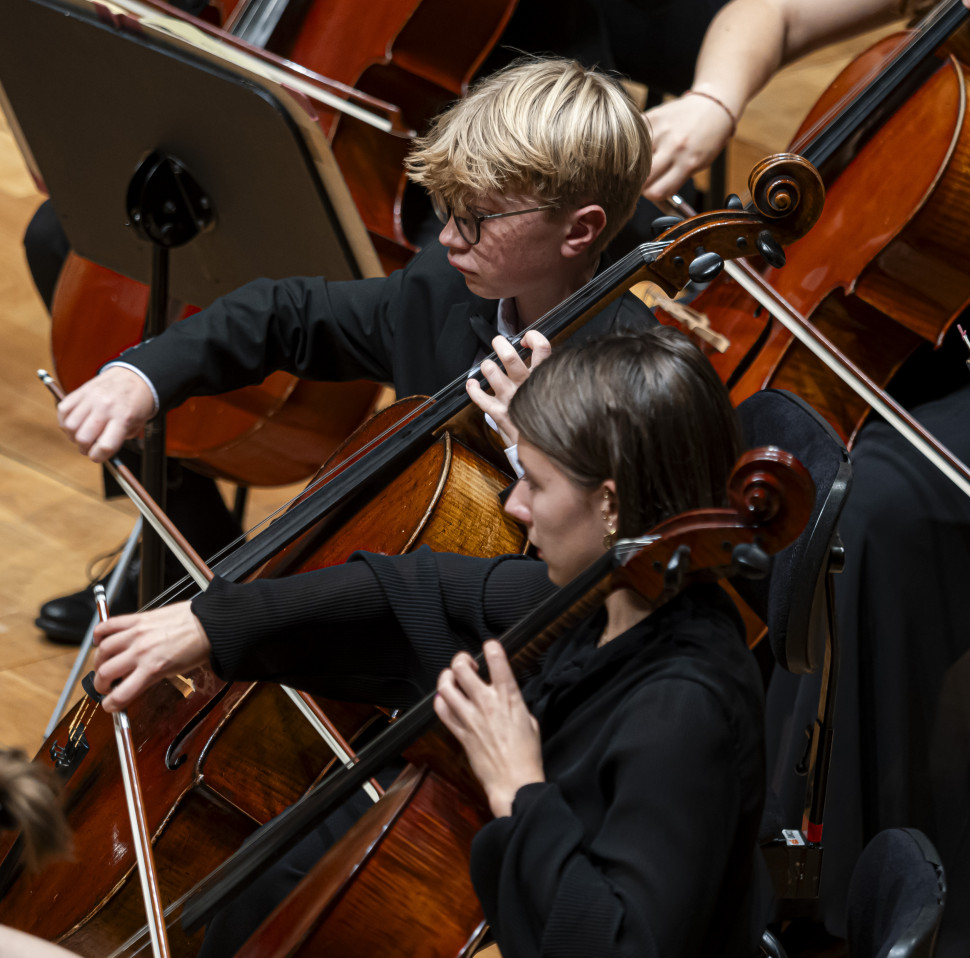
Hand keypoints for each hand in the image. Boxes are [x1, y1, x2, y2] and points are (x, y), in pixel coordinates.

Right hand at [58, 366, 155, 462]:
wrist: (135, 377)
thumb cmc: (137, 403)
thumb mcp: (138, 424)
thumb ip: (119, 438)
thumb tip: (98, 449)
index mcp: (124, 418)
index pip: (105, 446)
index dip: (98, 457)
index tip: (97, 456)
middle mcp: (106, 408)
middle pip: (83, 438)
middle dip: (84, 448)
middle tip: (89, 447)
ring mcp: (92, 398)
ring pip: (69, 426)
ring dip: (72, 436)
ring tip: (82, 434)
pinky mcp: (81, 391)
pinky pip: (63, 410)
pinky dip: (65, 420)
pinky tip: (75, 423)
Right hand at [93, 601, 210, 711]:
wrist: (210, 623)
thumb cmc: (198, 646)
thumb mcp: (176, 671)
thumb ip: (152, 677)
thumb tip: (136, 682)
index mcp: (152, 669)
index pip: (121, 695)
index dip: (111, 704)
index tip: (110, 704)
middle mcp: (141, 652)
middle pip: (105, 673)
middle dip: (101, 684)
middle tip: (105, 685)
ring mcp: (137, 634)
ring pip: (103, 650)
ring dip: (98, 661)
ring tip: (103, 664)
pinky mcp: (138, 619)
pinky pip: (109, 625)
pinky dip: (100, 633)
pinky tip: (100, 640)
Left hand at [434, 641, 543, 817]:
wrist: (514, 782)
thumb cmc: (527, 754)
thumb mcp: (529, 720)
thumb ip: (515, 703)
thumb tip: (506, 695)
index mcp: (509, 697)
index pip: (497, 660)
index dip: (492, 646)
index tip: (490, 646)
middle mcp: (486, 703)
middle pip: (462, 669)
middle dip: (462, 660)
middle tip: (466, 663)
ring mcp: (470, 718)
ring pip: (446, 687)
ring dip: (447, 677)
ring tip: (452, 678)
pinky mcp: (460, 733)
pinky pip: (442, 711)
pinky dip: (440, 701)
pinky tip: (446, 700)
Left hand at [466, 331, 550, 445]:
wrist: (546, 453)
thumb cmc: (550, 423)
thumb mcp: (558, 397)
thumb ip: (549, 379)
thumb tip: (542, 361)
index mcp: (544, 379)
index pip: (542, 347)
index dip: (532, 337)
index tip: (526, 340)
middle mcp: (526, 386)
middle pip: (509, 356)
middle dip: (500, 344)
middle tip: (498, 343)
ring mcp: (511, 399)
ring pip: (491, 371)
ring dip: (487, 366)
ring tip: (488, 368)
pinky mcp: (499, 413)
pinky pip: (479, 397)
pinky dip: (472, 388)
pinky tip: (472, 385)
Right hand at [641, 95, 735, 203]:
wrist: (712, 105)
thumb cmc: (706, 139)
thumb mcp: (698, 165)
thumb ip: (675, 179)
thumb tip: (651, 192)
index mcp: (687, 162)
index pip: (657, 191)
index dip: (651, 194)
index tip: (652, 189)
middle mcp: (673, 147)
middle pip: (643, 179)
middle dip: (641, 183)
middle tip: (645, 177)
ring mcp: (661, 131)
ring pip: (633, 160)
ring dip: (635, 163)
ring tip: (644, 159)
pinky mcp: (651, 117)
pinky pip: (632, 139)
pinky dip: (633, 145)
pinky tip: (642, 144)